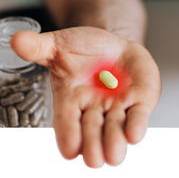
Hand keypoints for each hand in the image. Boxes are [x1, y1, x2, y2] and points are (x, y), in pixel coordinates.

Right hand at [11, 27, 160, 167]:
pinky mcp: (140, 101)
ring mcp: (119, 107)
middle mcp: (95, 109)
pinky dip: (137, 126)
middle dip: (94, 145)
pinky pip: (138, 116)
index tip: (70, 150)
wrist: (113, 46)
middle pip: (92, 133)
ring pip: (116, 130)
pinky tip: (135, 134)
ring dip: (115, 142)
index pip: (67, 123)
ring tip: (114, 154)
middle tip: (94, 158)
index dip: (68, 136)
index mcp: (71, 100)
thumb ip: (39, 47)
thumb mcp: (60, 45)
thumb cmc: (85, 50)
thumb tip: (17, 40)